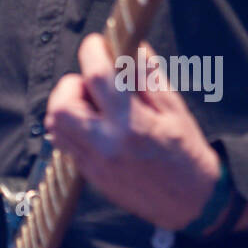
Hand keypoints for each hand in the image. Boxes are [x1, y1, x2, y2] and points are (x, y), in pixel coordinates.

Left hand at [44, 33, 220, 230]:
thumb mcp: (175, 109)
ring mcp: (95, 163)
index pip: (97, 78)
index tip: (97, 43)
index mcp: (133, 125)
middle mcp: (107, 145)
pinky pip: (64, 143)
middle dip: (71, 84)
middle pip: (61, 105)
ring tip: (92, 103)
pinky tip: (93, 122)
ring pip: (55, 125)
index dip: (92, 51)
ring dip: (67, 105)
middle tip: (92, 83)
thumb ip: (148, 76)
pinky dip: (71, 125)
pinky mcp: (89, 174)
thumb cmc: (186, 153)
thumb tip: (131, 45)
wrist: (191, 203)